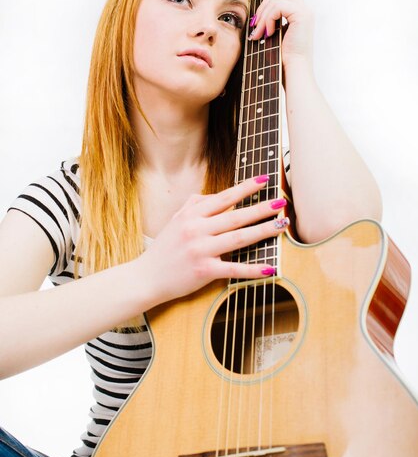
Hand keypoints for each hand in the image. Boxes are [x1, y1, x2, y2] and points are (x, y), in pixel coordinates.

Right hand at [135, 176, 288, 308]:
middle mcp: (196, 229)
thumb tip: (218, 196)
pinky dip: (253, 269)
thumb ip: (195, 205)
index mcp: (191, 214)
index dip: (245, 188)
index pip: (223, 198)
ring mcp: (200, 250)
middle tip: (282, 202)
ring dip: (263, 231)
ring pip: (238, 238)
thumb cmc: (164, 249)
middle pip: (236, 216)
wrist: (146, 277)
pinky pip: (234, 268)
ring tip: (281, 224)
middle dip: (261, 208)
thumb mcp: (176, 220)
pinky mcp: (204, 271)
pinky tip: (270, 267)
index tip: (264, 179)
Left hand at [248, 0, 313, 67]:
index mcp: (300, 12)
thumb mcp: (274, 34)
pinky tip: (268, 33)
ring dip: (263, 15)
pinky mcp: (302, 14)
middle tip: (255, 26)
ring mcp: (305, 10)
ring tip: (260, 33)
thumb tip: (256, 15)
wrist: (293, 70)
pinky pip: (278, 6)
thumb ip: (270, 20)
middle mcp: (305, 8)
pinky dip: (269, 19)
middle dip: (262, 6)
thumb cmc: (282, 58)